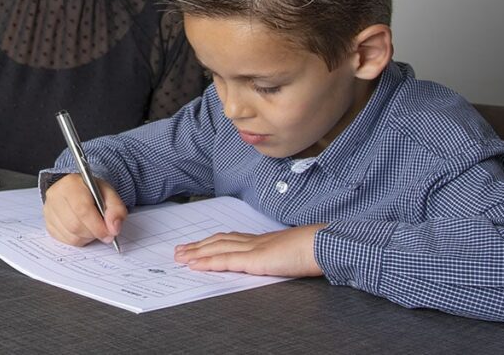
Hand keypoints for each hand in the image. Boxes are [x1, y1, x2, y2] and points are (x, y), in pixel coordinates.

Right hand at [43, 174, 126, 246]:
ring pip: (70, 235)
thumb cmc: (94, 193)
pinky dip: (78, 240)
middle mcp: (55, 196)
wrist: (80, 191)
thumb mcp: (110, 194)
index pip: (82, 209)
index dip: (97, 226)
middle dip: (93, 233)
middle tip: (104, 232)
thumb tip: (114, 228)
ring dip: (87, 237)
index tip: (110, 233)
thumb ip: (116, 210)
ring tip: (93, 228)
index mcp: (71, 184)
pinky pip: (65, 240)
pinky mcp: (48, 224)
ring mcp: (48, 211)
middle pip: (75, 225)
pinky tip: (84, 230)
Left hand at [173, 223, 327, 276]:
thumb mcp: (293, 252)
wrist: (323, 244)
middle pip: (219, 241)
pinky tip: (195, 265)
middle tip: (180, 250)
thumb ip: (282, 255)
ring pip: (217, 249)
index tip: (199, 244)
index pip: (231, 239)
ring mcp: (253, 248)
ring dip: (196, 253)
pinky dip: (207, 262)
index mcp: (263, 240)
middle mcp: (254, 241)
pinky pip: (225, 260)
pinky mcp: (254, 259)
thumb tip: (281, 260)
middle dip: (198, 246)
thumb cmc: (315, 249)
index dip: (213, 241)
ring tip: (181, 257)